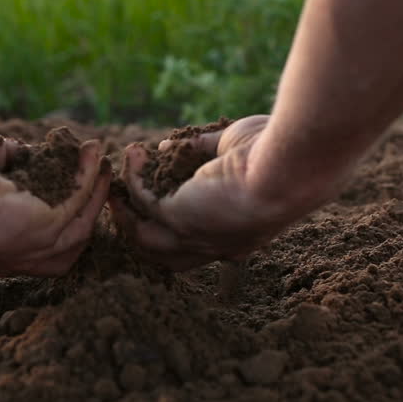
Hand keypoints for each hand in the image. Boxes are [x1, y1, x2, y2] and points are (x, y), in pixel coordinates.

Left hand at [0, 137, 111, 276]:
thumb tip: (12, 151)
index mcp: (0, 258)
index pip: (38, 250)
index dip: (56, 226)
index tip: (65, 200)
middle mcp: (24, 261)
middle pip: (70, 242)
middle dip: (87, 211)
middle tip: (95, 186)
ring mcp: (39, 249)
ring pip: (81, 222)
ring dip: (94, 192)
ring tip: (102, 167)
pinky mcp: (50, 228)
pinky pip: (79, 199)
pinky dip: (89, 176)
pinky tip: (93, 154)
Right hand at [108, 115, 316, 270]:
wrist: (288, 166)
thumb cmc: (275, 156)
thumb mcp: (234, 151)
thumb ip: (201, 150)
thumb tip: (166, 147)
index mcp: (238, 236)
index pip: (198, 245)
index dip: (174, 225)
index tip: (159, 191)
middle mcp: (215, 246)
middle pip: (164, 254)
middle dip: (140, 229)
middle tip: (126, 201)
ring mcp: (194, 236)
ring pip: (145, 239)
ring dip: (126, 211)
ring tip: (114, 184)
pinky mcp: (177, 217)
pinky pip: (142, 200)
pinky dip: (133, 177)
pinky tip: (134, 154)